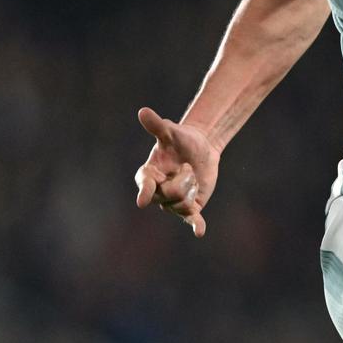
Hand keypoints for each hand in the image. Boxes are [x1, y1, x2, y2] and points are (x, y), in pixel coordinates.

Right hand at [133, 106, 219, 237]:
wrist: (200, 147)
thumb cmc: (180, 138)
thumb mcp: (171, 131)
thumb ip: (156, 125)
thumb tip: (143, 111)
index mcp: (149, 174)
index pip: (144, 185)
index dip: (144, 192)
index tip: (142, 201)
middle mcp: (158, 192)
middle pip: (169, 195)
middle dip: (182, 181)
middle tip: (188, 168)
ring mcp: (174, 202)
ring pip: (183, 203)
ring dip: (192, 187)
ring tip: (193, 175)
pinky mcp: (191, 208)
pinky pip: (191, 219)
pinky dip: (195, 226)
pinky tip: (199, 231)